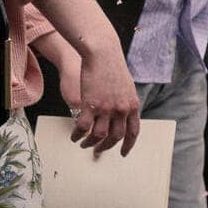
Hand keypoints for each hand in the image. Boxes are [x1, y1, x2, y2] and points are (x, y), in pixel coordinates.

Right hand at [61, 39, 141, 155]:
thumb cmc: (113, 68)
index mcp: (133, 105)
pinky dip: (77, 135)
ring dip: (90, 143)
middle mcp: (122, 109)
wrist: (103, 54)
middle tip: (97, 151)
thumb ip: (126, 103)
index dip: (128, 145)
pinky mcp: (91, 105)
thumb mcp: (126, 87)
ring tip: (83, 144)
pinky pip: (83, 127)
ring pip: (98, 136)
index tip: (123, 153)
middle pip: (115, 137)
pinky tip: (74, 136)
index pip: (133, 131)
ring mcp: (107, 108)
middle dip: (105, 147)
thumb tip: (123, 116)